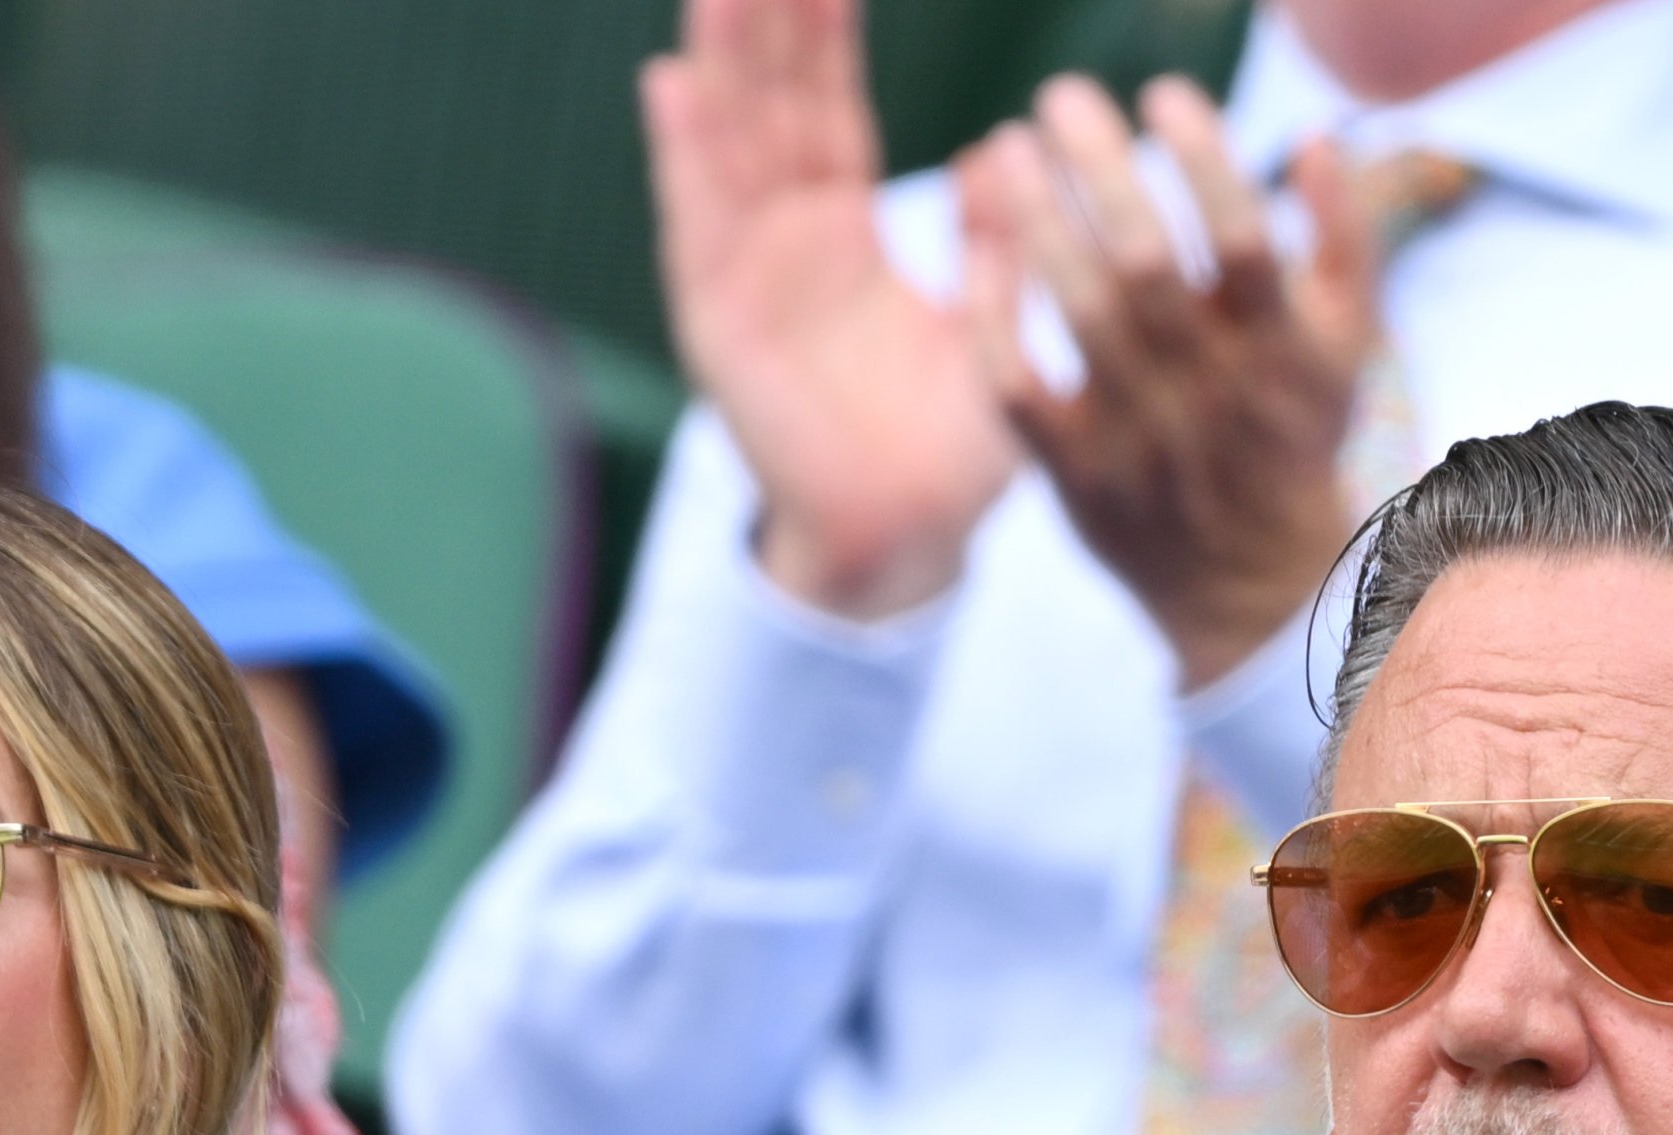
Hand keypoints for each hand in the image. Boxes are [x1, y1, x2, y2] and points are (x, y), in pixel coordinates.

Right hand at [642, 0, 1018, 618]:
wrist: (905, 544)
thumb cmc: (949, 448)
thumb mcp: (991, 327)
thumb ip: (992, 242)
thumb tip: (1001, 148)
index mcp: (843, 236)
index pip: (831, 110)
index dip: (826, 35)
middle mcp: (783, 244)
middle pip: (768, 107)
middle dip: (763, 22)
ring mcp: (744, 280)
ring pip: (727, 147)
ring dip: (717, 62)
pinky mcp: (719, 327)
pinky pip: (698, 227)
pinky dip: (683, 157)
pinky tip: (671, 83)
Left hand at [959, 77, 1376, 686]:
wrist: (1250, 590)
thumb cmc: (1292, 438)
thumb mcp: (1346, 346)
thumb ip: (1345, 238)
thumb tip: (1319, 133)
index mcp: (1276, 351)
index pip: (1239, 238)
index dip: (1202, 158)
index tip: (1164, 94)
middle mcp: (1205, 391)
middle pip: (1142, 264)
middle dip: (1099, 169)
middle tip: (1061, 96)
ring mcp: (1136, 436)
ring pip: (1077, 315)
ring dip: (1038, 221)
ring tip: (1009, 147)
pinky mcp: (1075, 475)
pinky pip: (1019, 389)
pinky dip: (996, 320)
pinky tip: (983, 252)